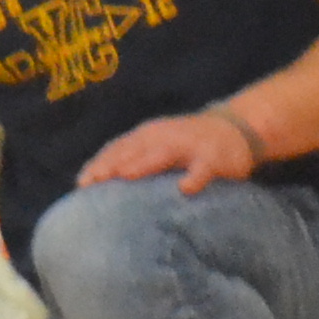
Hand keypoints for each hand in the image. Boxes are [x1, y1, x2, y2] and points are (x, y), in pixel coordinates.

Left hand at [79, 108, 261, 193]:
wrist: (236, 128)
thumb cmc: (185, 144)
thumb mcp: (157, 147)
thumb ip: (133, 160)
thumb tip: (99, 185)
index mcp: (146, 136)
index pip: (117, 149)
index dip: (99, 164)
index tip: (82, 183)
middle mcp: (163, 137)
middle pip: (133, 150)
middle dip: (111, 164)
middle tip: (93, 182)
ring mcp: (188, 145)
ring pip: (163, 153)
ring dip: (143, 163)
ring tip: (125, 175)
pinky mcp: (214, 157)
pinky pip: (203, 169)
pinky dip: (195, 177)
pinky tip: (185, 189)